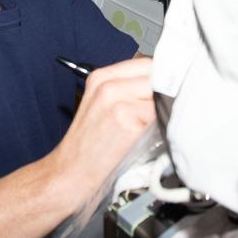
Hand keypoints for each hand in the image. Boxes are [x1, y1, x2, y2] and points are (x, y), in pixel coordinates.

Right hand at [47, 55, 153, 210]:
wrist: (68, 174)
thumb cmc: (88, 147)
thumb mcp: (101, 108)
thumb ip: (128, 92)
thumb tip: (164, 89)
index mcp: (100, 77)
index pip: (146, 63)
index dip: (162, 78)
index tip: (168, 92)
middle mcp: (107, 85)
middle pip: (155, 74)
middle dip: (166, 91)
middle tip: (166, 111)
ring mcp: (117, 101)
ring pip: (161, 93)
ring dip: (166, 108)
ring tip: (158, 126)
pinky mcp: (127, 120)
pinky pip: (159, 114)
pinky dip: (163, 125)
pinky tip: (153, 137)